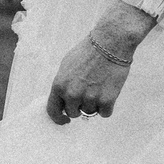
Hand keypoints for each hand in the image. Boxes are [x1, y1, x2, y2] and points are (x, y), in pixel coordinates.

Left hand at [46, 1, 157, 124]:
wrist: (110, 43)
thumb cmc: (88, 52)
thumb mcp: (66, 66)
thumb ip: (63, 85)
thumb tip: (63, 100)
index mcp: (59, 85)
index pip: (53, 110)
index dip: (58, 118)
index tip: (65, 120)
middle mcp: (72, 94)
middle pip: (73, 113)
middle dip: (79, 106)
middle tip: (88, 93)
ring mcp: (89, 98)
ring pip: (90, 112)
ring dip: (95, 104)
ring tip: (100, 85)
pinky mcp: (106, 100)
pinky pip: (105, 113)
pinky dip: (108, 106)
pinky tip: (109, 91)